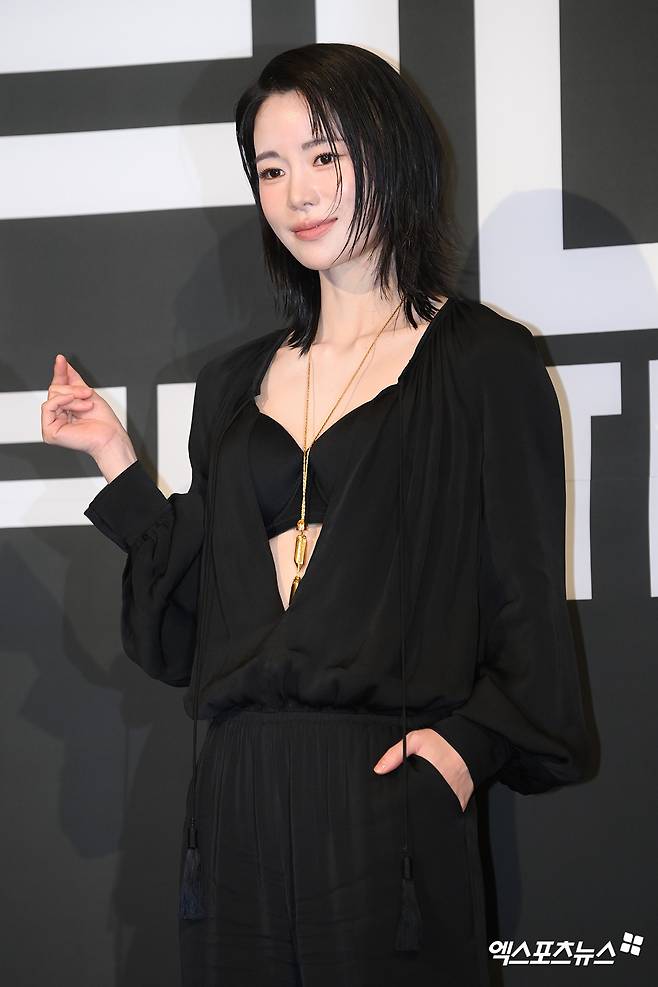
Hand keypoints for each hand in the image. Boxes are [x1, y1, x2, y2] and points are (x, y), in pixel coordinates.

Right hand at [41, 354, 136, 473]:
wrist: (110, 436)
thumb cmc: (104, 421)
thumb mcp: (87, 393)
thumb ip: (72, 379)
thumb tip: (63, 363)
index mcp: (66, 409)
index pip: (58, 387)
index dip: (60, 373)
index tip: (61, 358)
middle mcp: (57, 417)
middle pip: (54, 389)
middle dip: (73, 389)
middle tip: (88, 394)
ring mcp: (52, 424)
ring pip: (53, 395)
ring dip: (73, 397)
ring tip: (87, 405)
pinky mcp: (49, 432)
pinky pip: (48, 406)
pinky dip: (62, 401)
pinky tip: (74, 405)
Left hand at [373, 728, 473, 811]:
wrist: (470, 742)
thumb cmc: (441, 741)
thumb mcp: (415, 740)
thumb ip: (395, 754)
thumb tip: (378, 770)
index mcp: (426, 778)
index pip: (408, 798)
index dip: (399, 802)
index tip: (390, 806)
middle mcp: (440, 792)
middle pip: (420, 809)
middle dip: (412, 810)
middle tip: (401, 810)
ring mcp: (452, 799)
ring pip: (434, 813)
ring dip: (426, 813)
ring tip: (417, 811)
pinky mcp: (461, 803)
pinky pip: (448, 812)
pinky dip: (441, 813)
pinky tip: (432, 811)